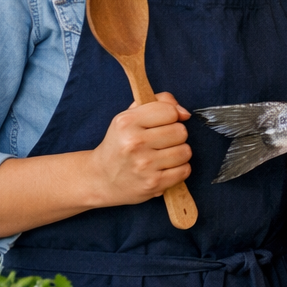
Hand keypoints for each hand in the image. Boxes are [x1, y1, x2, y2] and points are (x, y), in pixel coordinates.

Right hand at [87, 91, 191, 207]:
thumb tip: (184, 113)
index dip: (170, 117)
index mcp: (127, 122)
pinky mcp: (153, 183)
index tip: (162, 124)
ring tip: (162, 156)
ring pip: (185, 151)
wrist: (101, 178)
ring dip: (178, 153)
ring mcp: (143, 165)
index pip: (170, 111)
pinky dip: (179, 169)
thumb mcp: (130, 117)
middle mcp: (134, 143)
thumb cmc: (120, 144)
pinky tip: (164, 168)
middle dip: (175, 136)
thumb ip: (159, 103)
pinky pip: (185, 170)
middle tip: (160, 142)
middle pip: (181, 132)